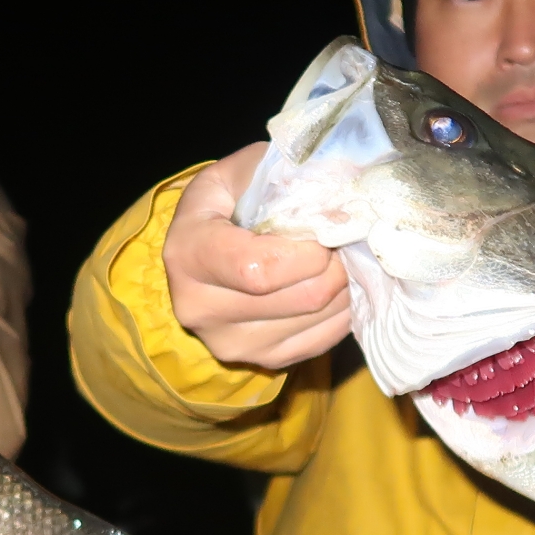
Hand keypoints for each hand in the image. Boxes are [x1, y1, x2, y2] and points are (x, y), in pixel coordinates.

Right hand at [164, 142, 352, 368]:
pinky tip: (338, 287)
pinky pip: (321, 342)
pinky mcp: (259, 361)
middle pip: (299, 297)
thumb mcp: (241, 173)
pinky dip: (341, 313)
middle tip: (346, 241)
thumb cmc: (227, 203)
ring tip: (342, 259)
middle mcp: (200, 307)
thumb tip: (335, 195)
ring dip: (345, 287)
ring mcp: (229, 342)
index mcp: (189, 254)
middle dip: (336, 265)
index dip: (309, 252)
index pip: (260, 269)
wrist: (203, 251)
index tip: (328, 229)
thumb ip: (281, 174)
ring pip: (315, 319)